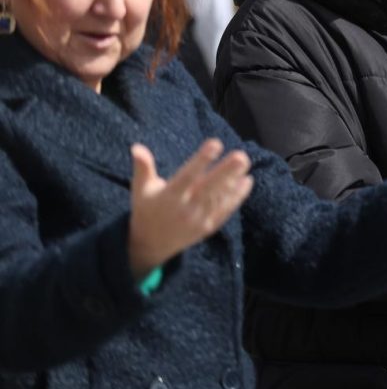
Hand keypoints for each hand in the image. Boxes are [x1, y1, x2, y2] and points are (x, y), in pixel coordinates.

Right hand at [128, 139, 253, 278]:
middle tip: (241, 156)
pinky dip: (238, 197)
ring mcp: (198, 220)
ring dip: (234, 181)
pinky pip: (225, 211)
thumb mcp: (140, 189)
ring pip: (219, 198)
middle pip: (208, 188)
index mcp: (168, 196)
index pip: (187, 176)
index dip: (201, 160)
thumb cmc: (146, 209)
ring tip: (245, 162)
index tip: (215, 143)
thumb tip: (137, 147)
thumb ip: (143, 168)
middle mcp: (185, 209)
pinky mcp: (208, 227)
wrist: (150, 245)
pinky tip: (247, 180)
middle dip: (225, 172)